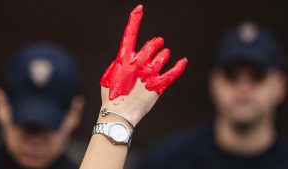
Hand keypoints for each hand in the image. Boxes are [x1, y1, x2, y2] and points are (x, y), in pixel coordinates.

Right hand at [99, 5, 187, 125]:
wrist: (118, 116)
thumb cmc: (111, 97)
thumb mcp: (108, 76)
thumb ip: (119, 63)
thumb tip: (129, 57)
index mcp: (124, 59)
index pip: (129, 34)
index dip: (135, 20)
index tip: (139, 9)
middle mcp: (138, 63)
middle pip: (152, 44)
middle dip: (156, 43)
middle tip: (158, 44)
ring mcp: (150, 73)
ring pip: (163, 55)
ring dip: (163, 54)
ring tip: (162, 58)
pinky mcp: (159, 85)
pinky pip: (173, 72)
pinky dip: (179, 66)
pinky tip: (183, 61)